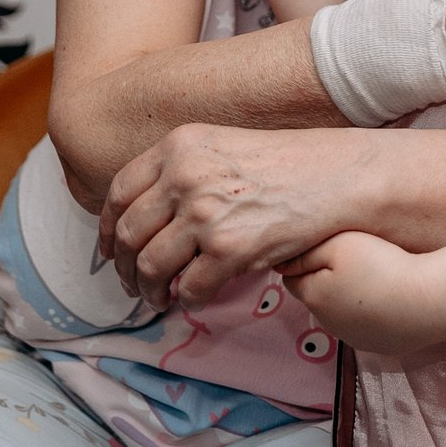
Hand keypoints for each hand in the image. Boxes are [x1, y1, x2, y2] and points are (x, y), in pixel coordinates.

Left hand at [100, 123, 357, 308]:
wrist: (338, 177)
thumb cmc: (287, 165)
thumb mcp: (222, 147)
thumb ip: (182, 170)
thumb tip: (148, 217)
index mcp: (178, 146)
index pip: (118, 192)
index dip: (107, 228)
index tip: (109, 250)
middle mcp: (184, 176)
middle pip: (128, 233)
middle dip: (123, 268)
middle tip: (132, 284)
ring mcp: (205, 213)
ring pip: (150, 266)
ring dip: (149, 290)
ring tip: (158, 298)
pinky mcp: (228, 249)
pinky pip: (189, 288)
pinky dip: (186, 300)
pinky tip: (194, 299)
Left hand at [282, 231, 445, 356]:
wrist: (428, 301)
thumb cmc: (383, 266)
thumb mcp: (339, 245)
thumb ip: (305, 254)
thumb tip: (281, 264)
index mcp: (314, 298)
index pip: (292, 279)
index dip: (306, 262)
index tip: (326, 249)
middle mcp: (328, 324)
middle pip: (317, 297)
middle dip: (326, 281)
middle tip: (354, 261)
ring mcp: (353, 339)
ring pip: (340, 314)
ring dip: (348, 299)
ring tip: (375, 280)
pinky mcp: (378, 346)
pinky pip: (365, 327)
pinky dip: (370, 315)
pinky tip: (388, 301)